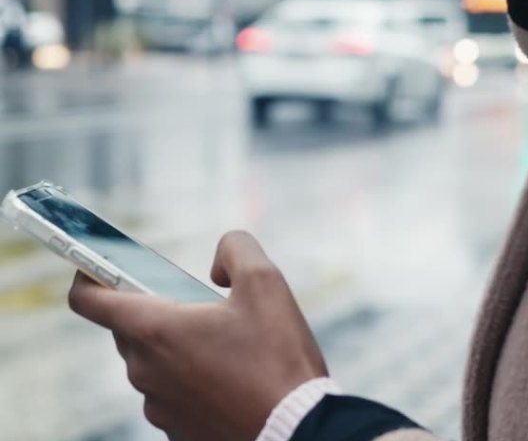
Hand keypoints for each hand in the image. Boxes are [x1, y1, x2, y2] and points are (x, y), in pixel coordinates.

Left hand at [69, 232, 327, 440]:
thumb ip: (235, 249)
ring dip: (175, 344)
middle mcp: (146, 371)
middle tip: (197, 301)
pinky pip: (169, 392)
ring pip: (151, 360)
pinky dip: (188, 376)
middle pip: (127, 327)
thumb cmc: (278, 357)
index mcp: (156, 330)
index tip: (99, 266)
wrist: (296, 431)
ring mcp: (158, 407)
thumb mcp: (265, 281)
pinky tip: (229, 374)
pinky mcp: (176, 431)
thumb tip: (216, 266)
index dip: (87, 275)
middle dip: (155, 307)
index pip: (88, 301)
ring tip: (223, 341)